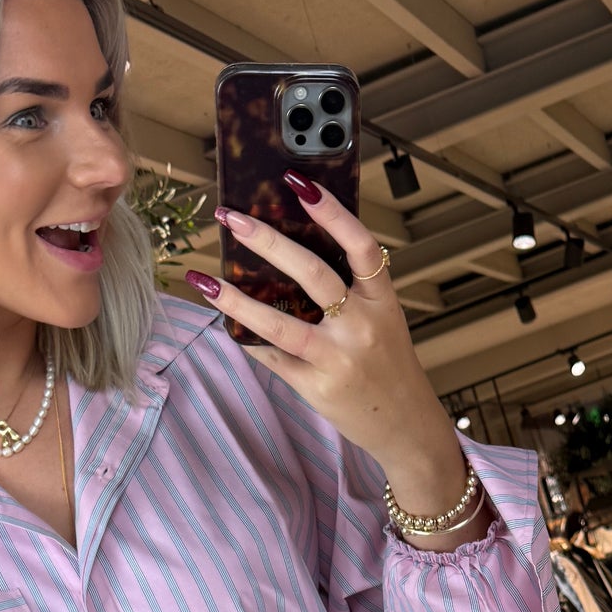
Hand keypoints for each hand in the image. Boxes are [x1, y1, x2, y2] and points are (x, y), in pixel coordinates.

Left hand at [185, 183, 483, 540]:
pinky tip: (224, 321)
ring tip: (203, 279)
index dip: (332, 212)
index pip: (360, 245)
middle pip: (312, 274)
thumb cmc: (389, 368)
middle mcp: (362, 327)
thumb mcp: (383, 322)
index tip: (298, 183)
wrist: (408, 428)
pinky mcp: (317, 387)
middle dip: (268, 242)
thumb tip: (290, 252)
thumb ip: (350, 292)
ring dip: (235, 299)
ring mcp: (338, 359)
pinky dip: (247, 338)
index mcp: (382, 302)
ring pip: (280, 323)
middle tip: (233, 217)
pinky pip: (273, 356)